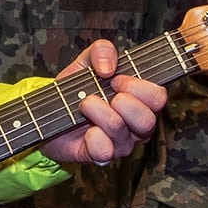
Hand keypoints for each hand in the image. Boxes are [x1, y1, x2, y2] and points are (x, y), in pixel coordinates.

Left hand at [41, 39, 167, 165]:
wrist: (50, 113)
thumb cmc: (76, 89)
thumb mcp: (87, 61)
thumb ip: (102, 51)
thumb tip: (108, 67)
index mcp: (140, 101)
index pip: (158, 97)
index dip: (139, 86)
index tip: (115, 79)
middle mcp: (135, 125)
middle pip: (147, 119)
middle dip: (123, 102)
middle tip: (103, 93)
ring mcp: (120, 143)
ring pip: (121, 131)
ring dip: (100, 112)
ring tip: (85, 105)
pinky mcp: (101, 156)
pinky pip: (104, 151)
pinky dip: (93, 138)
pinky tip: (86, 130)